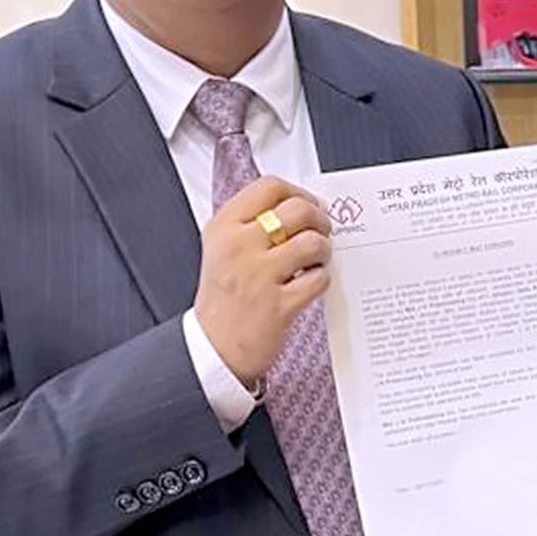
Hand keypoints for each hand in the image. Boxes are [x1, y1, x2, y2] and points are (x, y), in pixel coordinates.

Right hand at [193, 176, 331, 387]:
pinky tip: (310, 283)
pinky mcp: (279, 304)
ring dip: (324, 249)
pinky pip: (318, 278)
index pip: (269, 187)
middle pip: (297, 209)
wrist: (213, 348)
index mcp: (223, 227)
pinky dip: (321, 278)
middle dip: (319, 218)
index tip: (308, 203)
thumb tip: (303, 204)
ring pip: (312, 242)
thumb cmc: (224, 297)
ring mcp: (258, 276)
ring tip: (316, 259)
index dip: (298, 192)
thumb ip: (254, 223)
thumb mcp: (223, 248)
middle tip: (321, 231)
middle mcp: (238, 247)